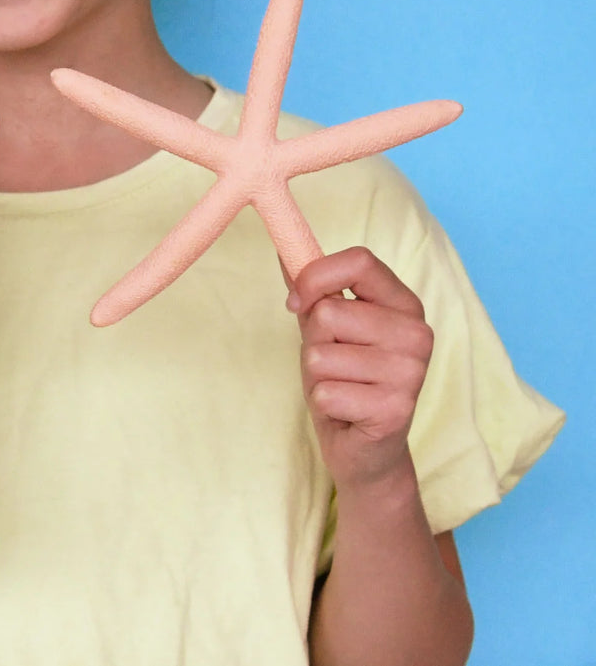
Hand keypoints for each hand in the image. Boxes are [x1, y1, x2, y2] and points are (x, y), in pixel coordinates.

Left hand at [287, 247, 432, 491]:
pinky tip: (348, 412)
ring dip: (318, 376)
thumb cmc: (346, 379)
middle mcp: (416, 333)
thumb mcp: (326, 329)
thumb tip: (283, 250)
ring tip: (343, 388)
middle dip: (315, 342)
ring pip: (321, 355)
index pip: (360, 261)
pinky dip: (324, 403)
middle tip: (336, 365)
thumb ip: (310, 290)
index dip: (316, 275)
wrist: (366, 449)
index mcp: (404, 304)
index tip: (296, 300)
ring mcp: (411, 372)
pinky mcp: (396, 409)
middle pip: (329, 312)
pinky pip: (326, 392)